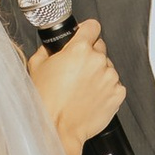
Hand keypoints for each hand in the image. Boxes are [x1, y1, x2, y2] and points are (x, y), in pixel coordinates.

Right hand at [29, 20, 124, 154]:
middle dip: (89, 55)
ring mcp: (110, 77)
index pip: (92, 26)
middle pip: (100, 47)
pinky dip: (105, 89)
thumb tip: (53, 45)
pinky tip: (90, 97)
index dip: (86, 31)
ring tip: (81, 88)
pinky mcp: (118, 94)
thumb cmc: (46, 101)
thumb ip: (48, 49)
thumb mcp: (37, 66)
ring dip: (97, 73)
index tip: (84, 35)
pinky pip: (114, 84)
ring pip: (107, 67)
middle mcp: (98, 61)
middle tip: (76, 70)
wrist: (57, 128)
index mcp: (80, 49)